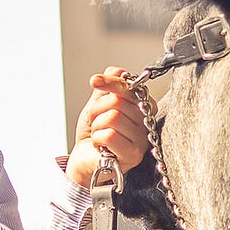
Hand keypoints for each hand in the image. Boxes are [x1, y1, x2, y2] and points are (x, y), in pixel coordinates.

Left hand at [66, 70, 149, 189]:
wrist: (84, 158)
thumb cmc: (94, 133)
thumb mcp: (97, 105)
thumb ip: (108, 87)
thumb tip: (118, 70)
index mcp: (142, 106)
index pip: (129, 87)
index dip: (111, 82)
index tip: (95, 81)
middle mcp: (146, 122)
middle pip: (118, 101)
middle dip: (97, 111)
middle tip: (96, 122)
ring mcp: (142, 140)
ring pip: (113, 118)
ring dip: (97, 126)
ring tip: (99, 134)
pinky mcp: (134, 155)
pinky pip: (110, 135)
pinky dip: (98, 139)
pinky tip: (101, 146)